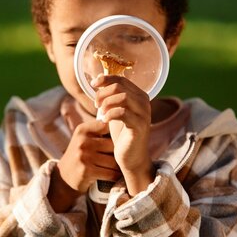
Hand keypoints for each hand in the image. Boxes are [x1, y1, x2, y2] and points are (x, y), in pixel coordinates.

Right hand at [57, 120, 121, 193]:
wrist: (65, 175)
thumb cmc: (81, 153)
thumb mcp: (84, 137)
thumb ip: (99, 129)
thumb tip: (123, 123)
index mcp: (82, 130)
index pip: (108, 126)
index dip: (115, 134)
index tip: (118, 139)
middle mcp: (82, 142)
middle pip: (113, 146)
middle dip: (119, 153)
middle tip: (121, 157)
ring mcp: (84, 157)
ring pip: (113, 162)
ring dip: (118, 167)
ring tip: (118, 167)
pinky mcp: (86, 172)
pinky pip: (110, 174)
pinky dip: (114, 176)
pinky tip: (113, 176)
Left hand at [92, 75, 152, 194]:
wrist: (131, 158)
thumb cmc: (122, 134)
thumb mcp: (114, 111)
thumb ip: (110, 97)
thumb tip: (97, 80)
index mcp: (139, 96)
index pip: (121, 79)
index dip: (105, 79)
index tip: (93, 85)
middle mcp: (144, 102)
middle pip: (120, 86)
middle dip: (103, 93)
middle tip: (95, 104)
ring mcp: (144, 114)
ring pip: (122, 97)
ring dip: (106, 103)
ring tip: (100, 112)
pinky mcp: (139, 126)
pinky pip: (122, 113)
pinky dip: (110, 114)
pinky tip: (104, 120)